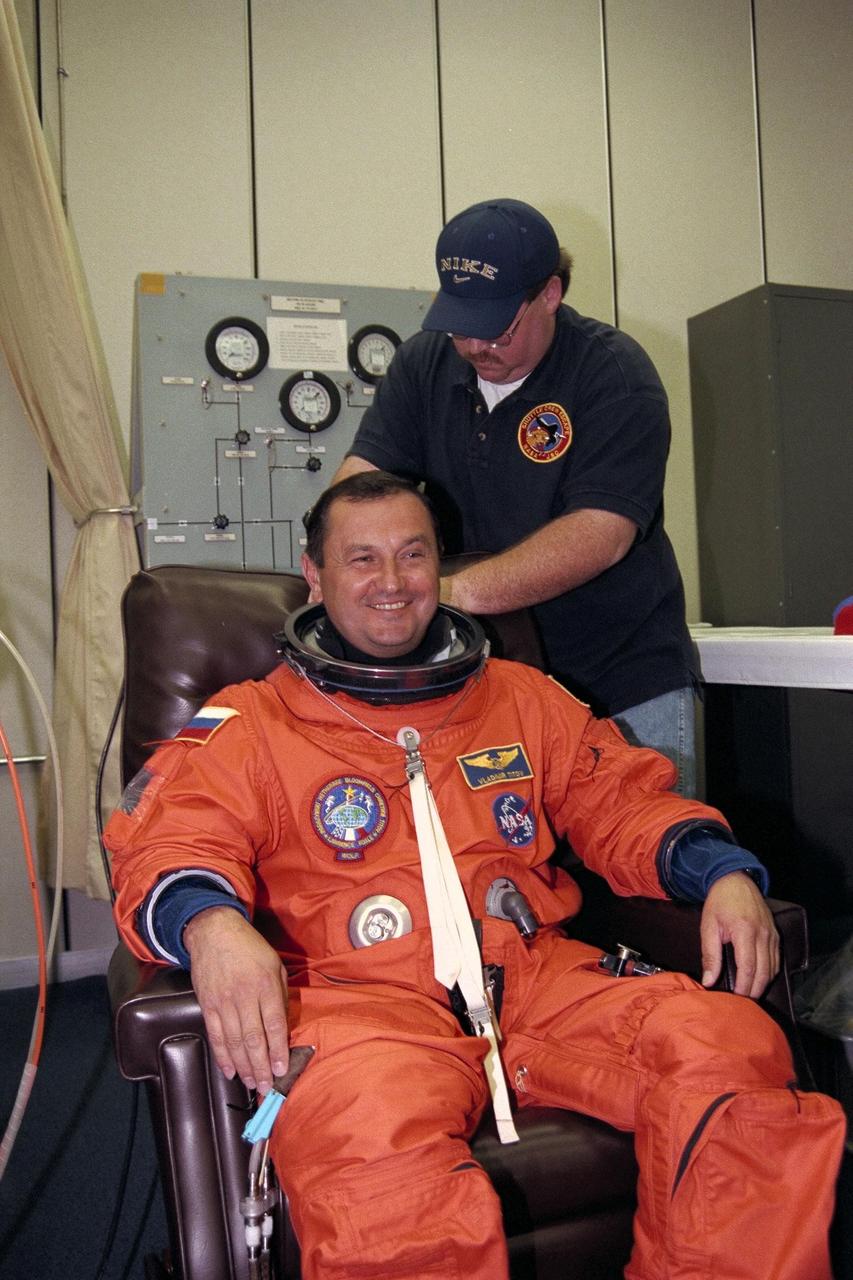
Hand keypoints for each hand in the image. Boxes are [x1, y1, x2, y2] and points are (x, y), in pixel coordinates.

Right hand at [183, 907, 288, 1092]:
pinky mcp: (207, 1005)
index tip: (281, 1069)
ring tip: (252, 1084)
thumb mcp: (275, 965)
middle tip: (267, 1087)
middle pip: (254, 1038)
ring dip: (244, 1067)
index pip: (274, 1023)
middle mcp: (244, 995)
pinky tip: (230, 1071)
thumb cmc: (250, 948)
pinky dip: (222, 1057)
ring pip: (234, 1042)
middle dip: (261, 1066)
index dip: (278, 1050)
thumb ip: (281, 996)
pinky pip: (215, 1036)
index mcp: (265, 984)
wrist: (214, 932)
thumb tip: (284, 1028)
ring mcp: (223, 1001)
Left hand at [699, 872, 779, 997]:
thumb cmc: (719, 903)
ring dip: (763, 984)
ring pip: (773, 968)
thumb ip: (710, 955)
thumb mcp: (708, 926)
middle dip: (754, 991)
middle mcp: (763, 934)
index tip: (735, 998)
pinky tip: (759, 979)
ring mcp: (772, 934)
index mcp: (745, 931)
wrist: (735, 880)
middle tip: (743, 1003)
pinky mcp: (775, 934)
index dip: (743, 987)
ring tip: (750, 994)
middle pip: (764, 972)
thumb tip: (709, 981)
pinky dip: (769, 973)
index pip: (748, 968)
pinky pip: (776, 959)